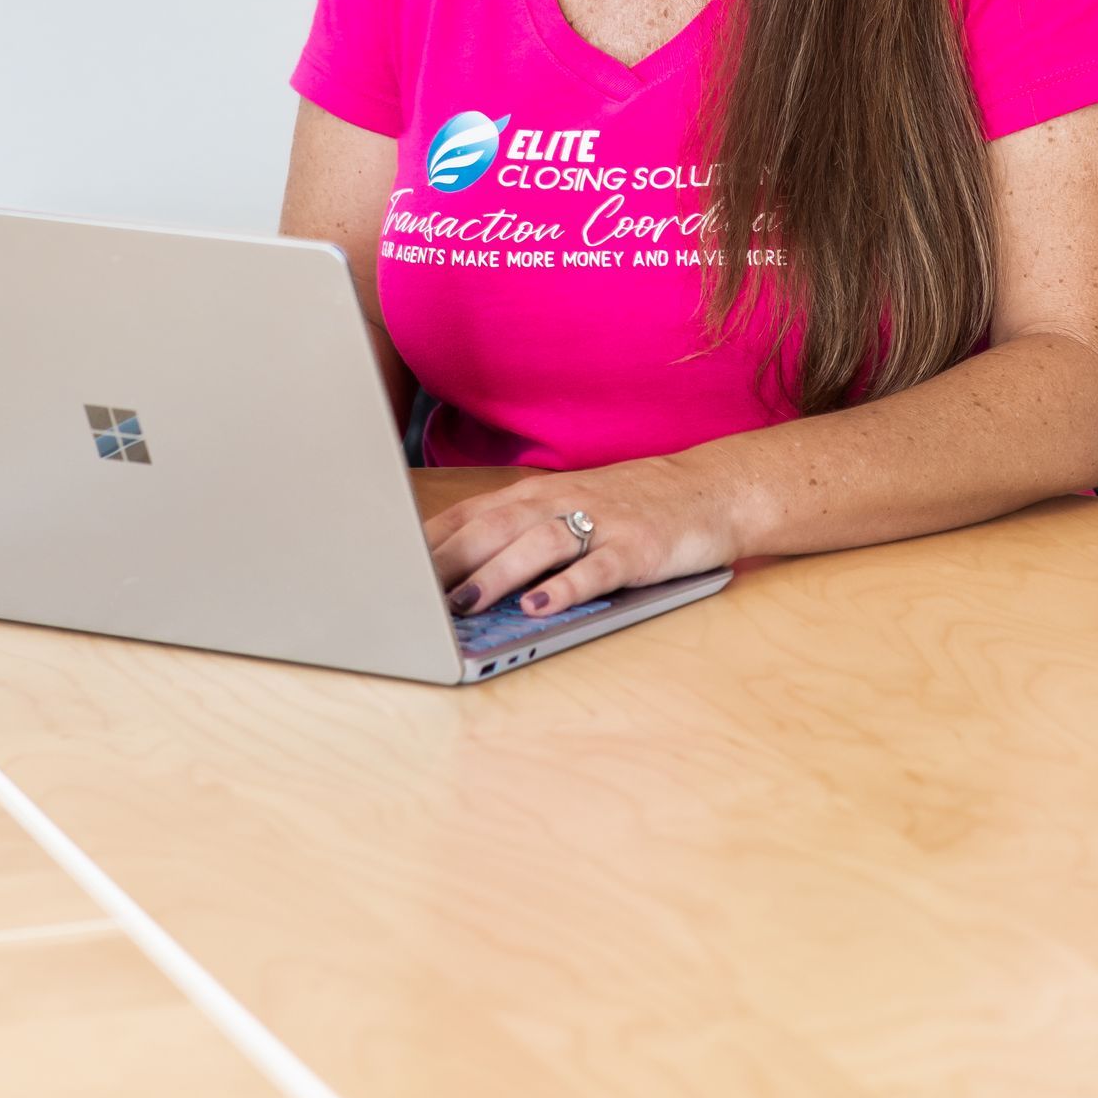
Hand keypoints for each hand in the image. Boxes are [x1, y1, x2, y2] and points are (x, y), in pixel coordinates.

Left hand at [423, 453, 740, 620]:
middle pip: (493, 527)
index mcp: (538, 495)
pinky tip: (539, 607)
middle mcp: (562, 502)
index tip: (385, 569)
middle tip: (405, 592)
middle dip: (446, 560)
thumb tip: (454, 574)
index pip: (470, 515)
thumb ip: (519, 534)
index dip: (426, 542)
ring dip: (496, 574)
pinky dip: (565, 587)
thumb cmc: (630, 506)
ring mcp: (602, 523)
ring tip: (462, 605)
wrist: (712, 489)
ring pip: (537, 545)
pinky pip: (596, 568)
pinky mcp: (637, 548)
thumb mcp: (569, 510)